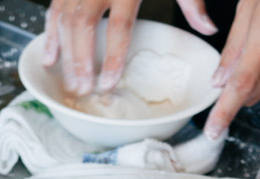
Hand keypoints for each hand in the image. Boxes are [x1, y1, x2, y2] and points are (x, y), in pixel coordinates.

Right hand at [43, 0, 217, 95]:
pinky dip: (50, 34)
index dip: (112, 57)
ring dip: (65, 54)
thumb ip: (190, 3)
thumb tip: (208, 29)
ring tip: (70, 82)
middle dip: (81, 61)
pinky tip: (50, 56)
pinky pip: (54, 9)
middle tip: (83, 89)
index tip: (108, 83)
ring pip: (64, 19)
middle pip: (83, 26)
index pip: (119, 25)